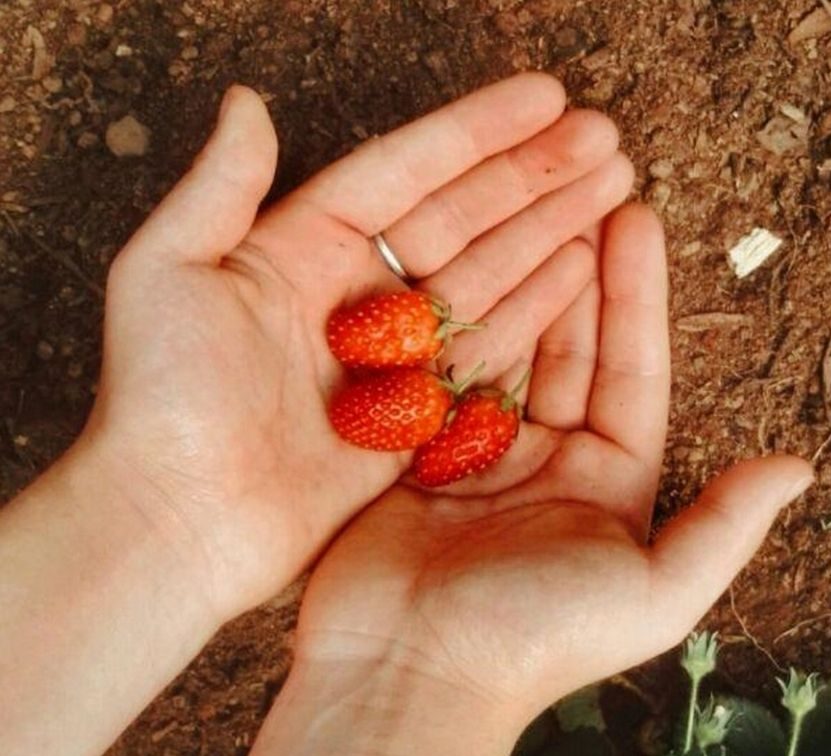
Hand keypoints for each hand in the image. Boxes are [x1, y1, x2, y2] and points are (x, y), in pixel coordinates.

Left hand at [82, 74, 633, 617]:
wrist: (179, 524)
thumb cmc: (161, 400)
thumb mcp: (167, 274)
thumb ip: (219, 186)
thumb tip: (246, 101)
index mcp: (302, 247)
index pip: (407, 172)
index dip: (478, 133)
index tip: (546, 99)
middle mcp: (356, 293)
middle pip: (463, 217)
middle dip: (535, 175)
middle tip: (604, 138)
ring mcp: (393, 354)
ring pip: (487, 274)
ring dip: (549, 228)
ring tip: (611, 187)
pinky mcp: (417, 413)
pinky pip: (488, 348)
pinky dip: (537, 307)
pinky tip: (582, 267)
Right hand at [247, 205, 814, 755]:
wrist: (408, 672)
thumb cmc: (536, 638)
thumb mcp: (654, 591)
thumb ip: (726, 526)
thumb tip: (800, 466)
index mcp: (610, 483)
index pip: (631, 370)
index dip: (637, 295)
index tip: (638, 218)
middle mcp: (549, 459)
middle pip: (569, 346)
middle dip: (578, 269)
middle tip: (581, 188)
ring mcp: (478, 450)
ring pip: (507, 347)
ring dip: (519, 279)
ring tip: (528, 205)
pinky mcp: (416, 449)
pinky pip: (443, 370)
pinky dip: (453, 317)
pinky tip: (459, 260)